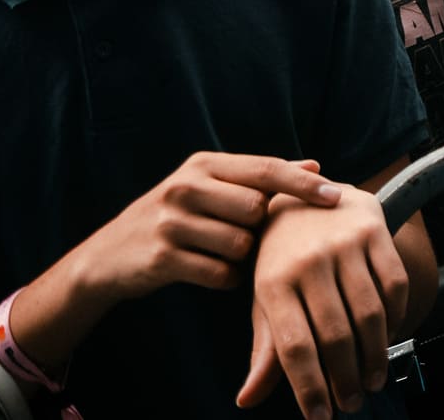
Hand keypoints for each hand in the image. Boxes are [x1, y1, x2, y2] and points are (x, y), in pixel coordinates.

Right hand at [70, 154, 338, 306]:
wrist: (107, 257)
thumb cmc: (176, 218)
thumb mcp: (211, 187)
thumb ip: (261, 178)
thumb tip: (315, 166)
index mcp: (203, 164)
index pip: (266, 170)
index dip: (303, 184)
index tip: (336, 196)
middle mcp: (185, 186)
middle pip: (257, 210)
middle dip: (258, 229)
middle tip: (240, 234)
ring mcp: (170, 222)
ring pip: (241, 245)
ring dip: (241, 257)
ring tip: (217, 252)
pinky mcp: (161, 258)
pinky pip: (221, 274)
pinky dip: (224, 279)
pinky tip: (206, 271)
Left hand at [238, 185, 408, 418]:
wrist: (301, 191)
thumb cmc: (278, 256)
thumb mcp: (264, 299)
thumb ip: (264, 349)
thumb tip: (248, 399)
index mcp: (272, 282)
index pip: (294, 347)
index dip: (309, 388)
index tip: (321, 417)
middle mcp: (308, 261)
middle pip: (335, 335)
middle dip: (346, 379)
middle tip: (351, 403)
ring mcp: (344, 243)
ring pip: (370, 313)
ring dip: (375, 356)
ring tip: (372, 381)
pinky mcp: (374, 229)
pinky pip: (394, 283)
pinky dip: (396, 318)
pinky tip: (389, 338)